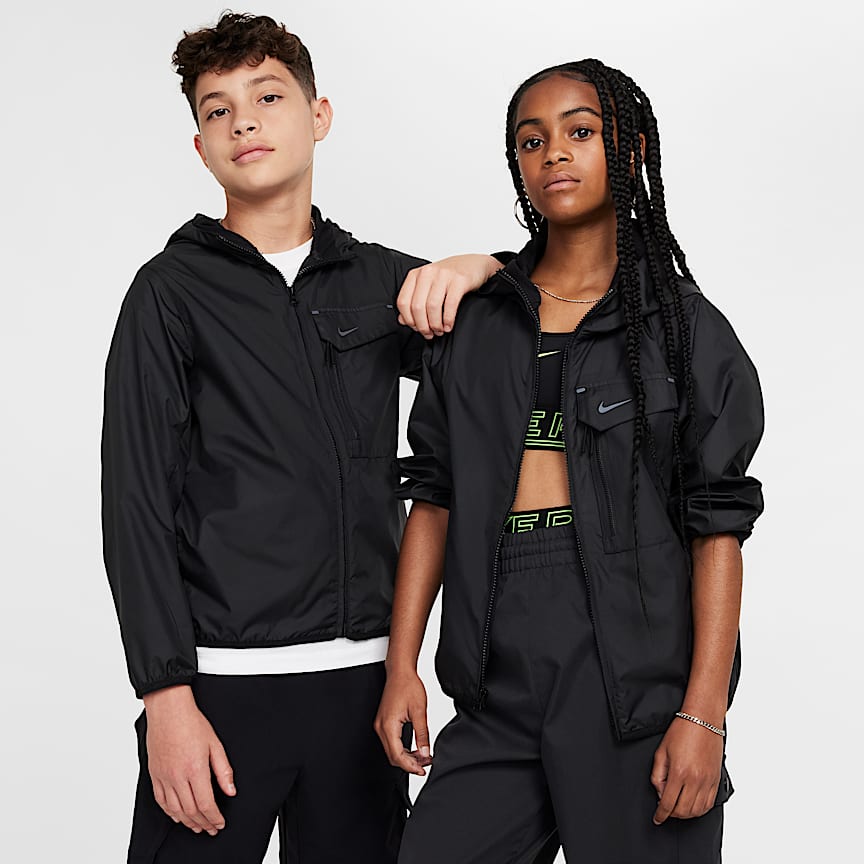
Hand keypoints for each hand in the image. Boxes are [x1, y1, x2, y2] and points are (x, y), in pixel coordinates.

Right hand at [142, 685, 235, 834]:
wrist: (169, 711)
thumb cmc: (192, 723)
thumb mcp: (215, 744)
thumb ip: (223, 770)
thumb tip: (230, 791)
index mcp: (195, 769)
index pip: (206, 804)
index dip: (214, 818)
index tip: (220, 823)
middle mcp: (177, 777)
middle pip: (191, 811)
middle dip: (203, 823)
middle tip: (211, 829)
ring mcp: (164, 777)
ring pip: (175, 810)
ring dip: (187, 822)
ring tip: (197, 826)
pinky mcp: (155, 775)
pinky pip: (161, 801)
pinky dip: (170, 813)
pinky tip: (178, 816)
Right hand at [374, 668, 432, 775]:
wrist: (400, 672)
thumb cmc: (407, 686)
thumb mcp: (419, 711)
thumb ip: (422, 734)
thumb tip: (425, 753)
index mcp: (389, 725)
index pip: (397, 756)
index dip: (411, 766)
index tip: (422, 769)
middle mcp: (381, 727)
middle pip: (393, 756)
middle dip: (409, 763)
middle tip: (425, 764)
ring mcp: (380, 724)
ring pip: (391, 750)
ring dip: (406, 757)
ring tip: (423, 757)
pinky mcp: (383, 722)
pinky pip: (391, 742)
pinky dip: (402, 748)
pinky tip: (414, 748)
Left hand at [397, 255, 500, 338]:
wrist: (474, 264)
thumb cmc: (449, 277)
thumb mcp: (427, 286)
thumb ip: (413, 301)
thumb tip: (402, 320)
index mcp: (416, 275)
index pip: (403, 302)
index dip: (409, 320)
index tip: (416, 328)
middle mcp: (427, 273)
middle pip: (417, 306)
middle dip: (423, 325)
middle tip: (429, 333)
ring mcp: (443, 275)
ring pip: (432, 307)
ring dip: (435, 324)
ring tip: (440, 330)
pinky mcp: (459, 280)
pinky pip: (450, 304)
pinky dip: (448, 319)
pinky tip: (449, 325)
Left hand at [651, 715, 723, 824]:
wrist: (703, 720)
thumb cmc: (682, 731)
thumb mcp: (662, 751)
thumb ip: (657, 774)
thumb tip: (660, 791)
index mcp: (678, 772)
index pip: (668, 803)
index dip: (661, 814)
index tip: (657, 818)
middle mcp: (695, 779)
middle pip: (683, 810)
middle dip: (672, 814)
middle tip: (666, 809)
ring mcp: (707, 781)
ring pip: (697, 811)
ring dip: (686, 814)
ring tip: (678, 808)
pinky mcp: (716, 780)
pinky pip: (709, 804)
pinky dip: (699, 809)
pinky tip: (692, 805)